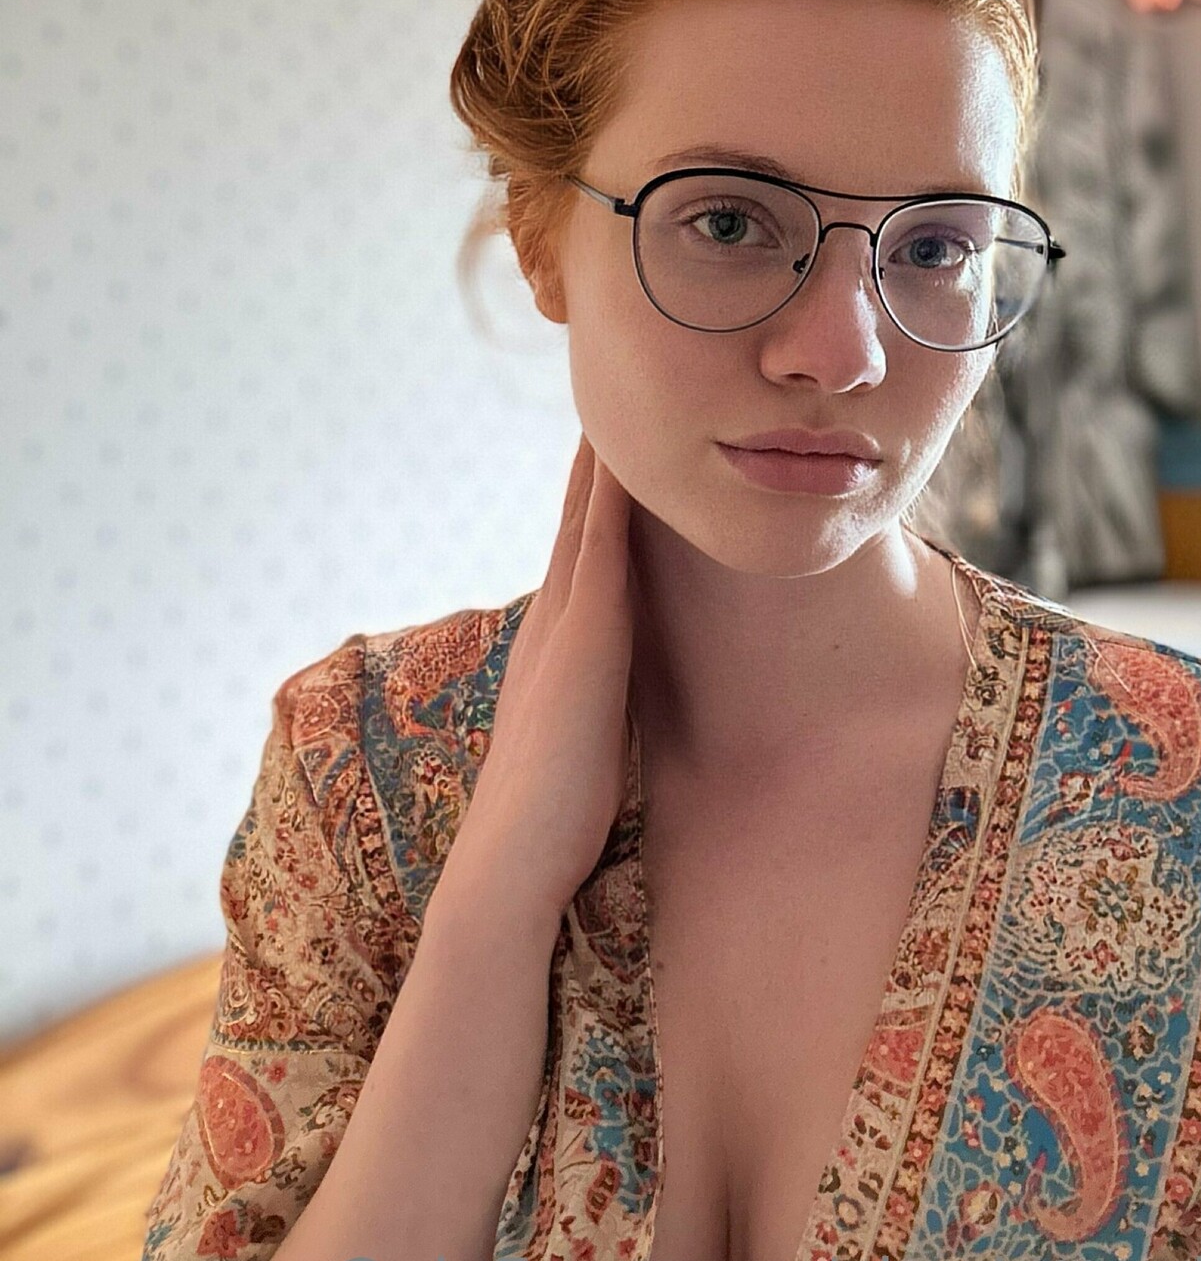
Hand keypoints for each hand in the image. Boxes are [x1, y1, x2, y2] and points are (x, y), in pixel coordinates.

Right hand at [440, 433, 635, 923]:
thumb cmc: (550, 823)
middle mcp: (551, 624)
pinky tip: (630, 464)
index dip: (588, 500)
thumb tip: (614, 702)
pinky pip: (602, 554)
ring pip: (585, 524)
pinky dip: (612, 504)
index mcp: (552, 647)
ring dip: (601, 464)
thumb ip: (593, 707)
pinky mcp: (584, 643)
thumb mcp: (578, 742)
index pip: (574, 556)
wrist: (510, 865)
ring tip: (619, 402)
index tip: (607, 449)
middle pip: (574, 522)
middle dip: (592, 463)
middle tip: (608, 395)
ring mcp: (564, 629)